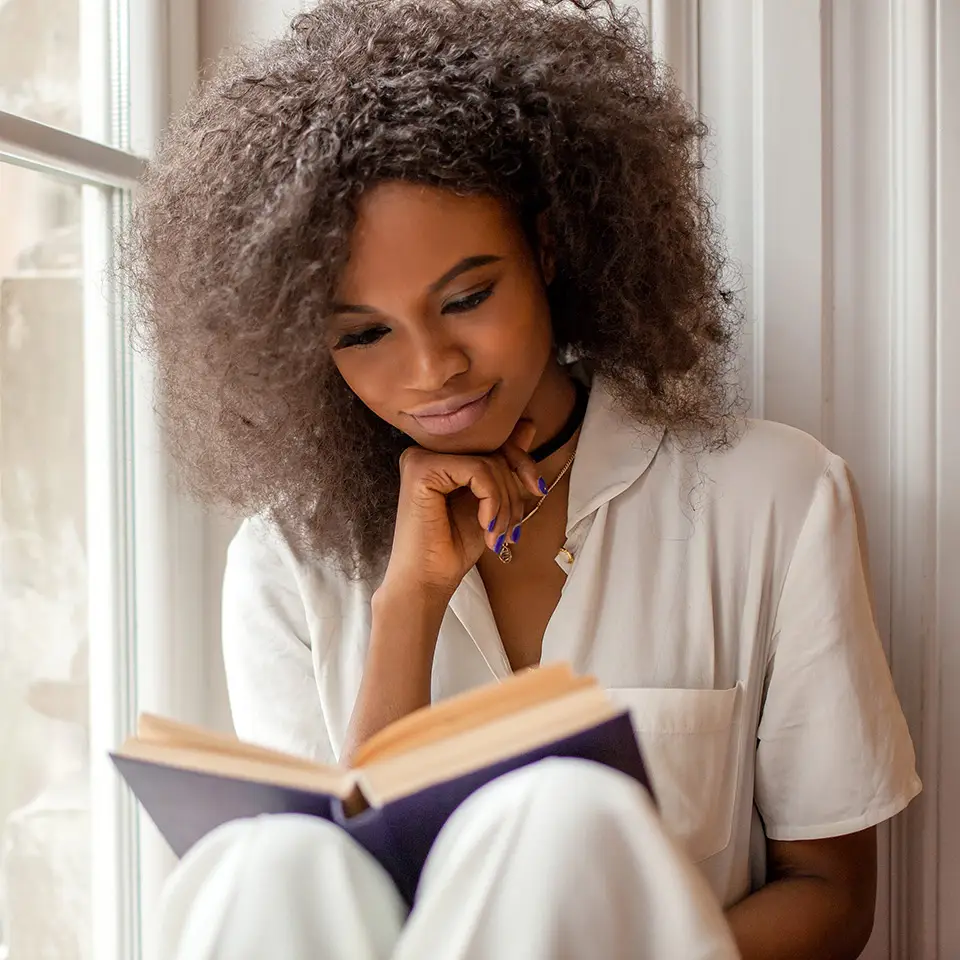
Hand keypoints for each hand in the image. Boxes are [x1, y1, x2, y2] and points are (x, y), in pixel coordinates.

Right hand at [381, 421, 542, 597]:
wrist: (427, 581)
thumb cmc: (454, 547)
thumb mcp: (491, 501)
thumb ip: (504, 465)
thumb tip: (528, 425)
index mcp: (442, 456)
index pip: (494, 443)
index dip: (523, 464)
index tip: (537, 491)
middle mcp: (428, 451)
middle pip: (494, 452)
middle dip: (514, 493)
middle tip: (512, 529)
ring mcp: (421, 457)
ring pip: (488, 463)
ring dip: (505, 505)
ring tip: (499, 535)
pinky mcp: (421, 468)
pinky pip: (477, 471)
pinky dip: (492, 501)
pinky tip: (486, 527)